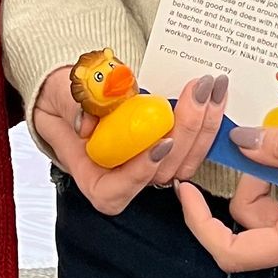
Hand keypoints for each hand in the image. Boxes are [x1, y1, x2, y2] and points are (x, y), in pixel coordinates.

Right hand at [33, 66, 228, 217]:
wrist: (77, 88)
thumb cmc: (65, 97)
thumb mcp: (63, 96)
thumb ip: (75, 106)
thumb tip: (88, 122)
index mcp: (92, 175)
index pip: (114, 191)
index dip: (139, 172)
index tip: (159, 143)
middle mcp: (124, 176)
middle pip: (160, 172)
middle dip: (185, 132)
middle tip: (196, 93)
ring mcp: (150, 164)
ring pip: (184, 160)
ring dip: (203, 123)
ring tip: (210, 86)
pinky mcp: (168, 148)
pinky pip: (193, 144)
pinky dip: (205, 119)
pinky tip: (214, 92)